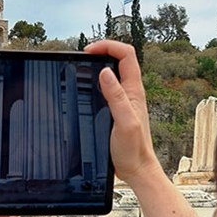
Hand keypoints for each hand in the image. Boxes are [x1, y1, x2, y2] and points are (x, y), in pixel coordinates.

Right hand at [85, 39, 160, 184]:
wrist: (136, 170)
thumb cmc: (133, 150)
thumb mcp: (125, 122)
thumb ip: (116, 96)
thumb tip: (105, 72)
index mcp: (134, 91)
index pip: (126, 54)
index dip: (108, 46)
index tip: (89, 51)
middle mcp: (130, 92)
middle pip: (119, 59)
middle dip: (101, 51)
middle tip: (82, 56)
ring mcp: (123, 101)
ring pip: (113, 73)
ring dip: (98, 66)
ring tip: (80, 67)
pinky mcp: (116, 110)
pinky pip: (107, 89)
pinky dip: (95, 83)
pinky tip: (83, 90)